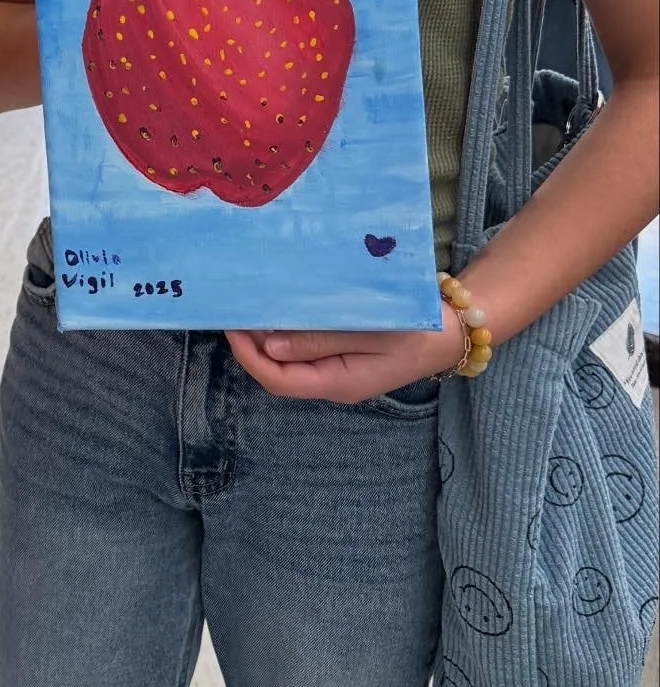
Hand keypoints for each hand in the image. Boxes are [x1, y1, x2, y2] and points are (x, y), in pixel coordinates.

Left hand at [225, 320, 465, 404]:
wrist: (456, 330)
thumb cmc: (417, 329)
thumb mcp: (371, 331)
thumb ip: (321, 339)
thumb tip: (270, 346)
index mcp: (339, 383)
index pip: (278, 380)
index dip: (248, 355)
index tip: (231, 323)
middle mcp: (334, 383)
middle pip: (279, 371)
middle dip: (252, 344)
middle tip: (235, 307)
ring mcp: (340, 372)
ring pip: (291, 359)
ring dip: (268, 335)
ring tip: (252, 303)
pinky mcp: (346, 357)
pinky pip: (307, 349)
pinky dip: (289, 329)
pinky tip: (282, 306)